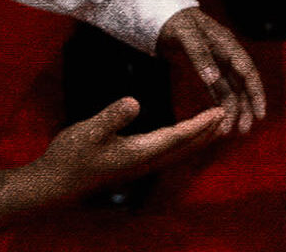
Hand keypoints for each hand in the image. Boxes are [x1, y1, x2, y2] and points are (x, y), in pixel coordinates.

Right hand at [25, 98, 224, 200]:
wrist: (55, 184)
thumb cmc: (70, 156)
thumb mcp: (88, 131)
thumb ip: (112, 117)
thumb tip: (134, 101)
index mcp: (140, 152)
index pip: (179, 136)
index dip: (201, 123)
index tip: (221, 111)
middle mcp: (147, 161)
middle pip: (187, 146)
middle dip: (209, 131)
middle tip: (231, 113)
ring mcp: (141, 165)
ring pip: (179, 151)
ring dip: (199, 138)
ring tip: (217, 123)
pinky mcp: (134, 165)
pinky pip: (168, 152)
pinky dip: (183, 141)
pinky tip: (182, 134)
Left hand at [156, 8, 267, 134]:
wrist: (163, 15)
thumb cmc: (176, 22)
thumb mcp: (186, 35)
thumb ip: (199, 55)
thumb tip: (213, 79)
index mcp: (227, 45)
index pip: (248, 72)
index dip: (256, 93)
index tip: (260, 113)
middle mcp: (227, 56)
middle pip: (242, 85)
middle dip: (246, 108)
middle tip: (244, 130)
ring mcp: (218, 63)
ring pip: (231, 90)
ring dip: (233, 109)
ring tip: (231, 131)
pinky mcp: (207, 69)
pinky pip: (218, 89)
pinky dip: (220, 103)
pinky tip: (221, 117)